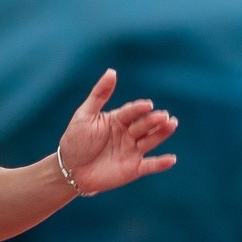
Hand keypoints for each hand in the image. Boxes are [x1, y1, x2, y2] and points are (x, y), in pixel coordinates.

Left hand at [56, 68, 178, 195]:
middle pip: (143, 125)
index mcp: (118, 119)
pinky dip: (160, 163)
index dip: (139, 108)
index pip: (131, 112)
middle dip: (153, 120)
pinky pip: (149, 166)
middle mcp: (128, 133)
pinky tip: (171, 159)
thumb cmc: (75, 140)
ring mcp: (132, 151)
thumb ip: (99, 95)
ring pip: (150, 141)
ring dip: (161, 134)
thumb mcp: (84, 115)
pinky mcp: (133, 169)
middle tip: (163, 116)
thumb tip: (112, 71)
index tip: (148, 105)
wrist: (70, 170)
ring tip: (171, 124)